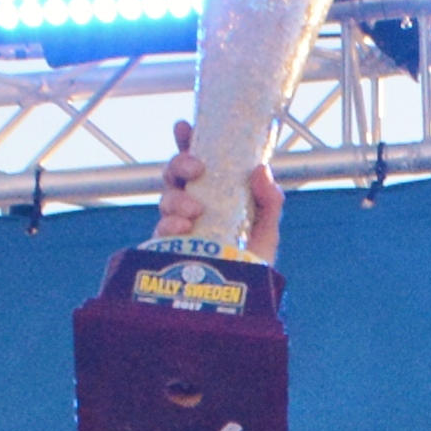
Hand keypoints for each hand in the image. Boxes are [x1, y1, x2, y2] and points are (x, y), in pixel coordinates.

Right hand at [154, 120, 281, 262]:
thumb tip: (260, 169)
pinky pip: (161, 230)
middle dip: (179, 164)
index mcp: (213, 196)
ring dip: (176, 198)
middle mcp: (192, 207)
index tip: (184, 126)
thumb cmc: (252, 264)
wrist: (241, 304)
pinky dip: (170, 224)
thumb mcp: (268, 231)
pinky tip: (183, 227)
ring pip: (165, 199)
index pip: (197, 163)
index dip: (186, 142)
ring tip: (194, 209)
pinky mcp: (168, 250)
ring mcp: (178, 228)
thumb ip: (269, 201)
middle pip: (174, 175)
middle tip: (197, 168)